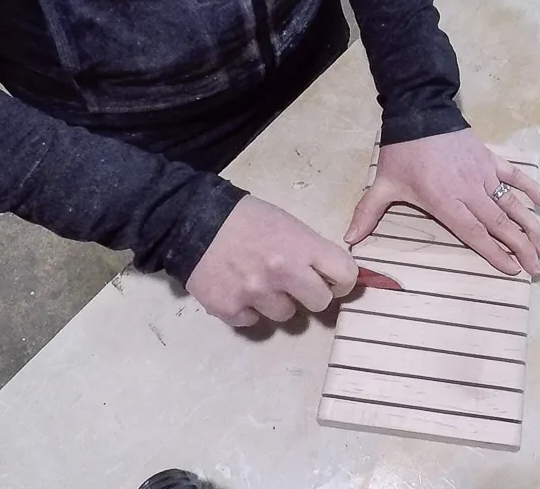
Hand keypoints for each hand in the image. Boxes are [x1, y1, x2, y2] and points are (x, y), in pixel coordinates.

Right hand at [186, 195, 357, 325]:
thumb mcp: (287, 224)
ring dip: (276, 301)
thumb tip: (334, 276)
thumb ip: (311, 250)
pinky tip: (237, 287)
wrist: (192, 219)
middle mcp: (282, 272)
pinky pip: (252, 321)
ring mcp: (255, 293)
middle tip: (295, 283)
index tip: (332, 281)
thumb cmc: (246, 218)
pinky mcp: (229, 309)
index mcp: (301, 246)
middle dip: (311, 294)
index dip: (342, 280)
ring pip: (285, 315)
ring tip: (258, 280)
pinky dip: (247, 309)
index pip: (346, 276)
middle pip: (320, 303)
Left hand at [344, 129, 539, 275]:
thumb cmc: (401, 151)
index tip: (512, 269)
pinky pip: (515, 176)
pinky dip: (531, 189)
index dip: (495, 253)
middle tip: (536, 267)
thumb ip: (368, 213)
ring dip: (529, 225)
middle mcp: (469, 192)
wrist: (419, 109)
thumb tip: (349, 241)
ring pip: (511, 204)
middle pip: (500, 225)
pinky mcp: (489, 158)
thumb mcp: (383, 183)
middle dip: (521, 247)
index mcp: (445, 202)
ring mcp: (483, 174)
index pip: (475, 234)